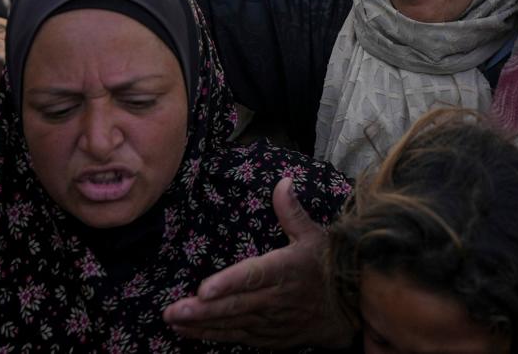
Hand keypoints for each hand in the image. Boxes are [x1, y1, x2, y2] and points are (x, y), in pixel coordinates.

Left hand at [162, 177, 350, 347]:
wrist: (345, 311)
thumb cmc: (326, 267)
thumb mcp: (314, 236)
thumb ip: (292, 212)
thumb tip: (283, 181)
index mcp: (286, 270)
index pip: (254, 276)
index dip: (229, 283)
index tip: (204, 288)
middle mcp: (276, 298)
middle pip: (235, 305)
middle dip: (202, 310)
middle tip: (172, 310)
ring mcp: (270, 321)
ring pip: (231, 324)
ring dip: (201, 323)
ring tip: (172, 320)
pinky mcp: (267, 337)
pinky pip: (236, 337)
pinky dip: (212, 336)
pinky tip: (188, 332)